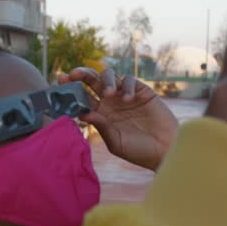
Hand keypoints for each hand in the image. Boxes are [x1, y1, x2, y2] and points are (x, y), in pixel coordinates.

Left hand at [58, 68, 178, 170]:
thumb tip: (83, 114)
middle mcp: (110, 102)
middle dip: (81, 75)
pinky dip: (126, 86)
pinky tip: (129, 100)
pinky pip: (129, 80)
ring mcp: (125, 95)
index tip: (61, 84)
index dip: (71, 90)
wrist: (165, 149)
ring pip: (109, 76)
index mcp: (100, 115)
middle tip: (74, 74)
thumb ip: (102, 127)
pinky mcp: (141, 91)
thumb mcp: (116, 142)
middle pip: (92, 81)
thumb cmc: (139, 151)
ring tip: (109, 94)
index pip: (82, 98)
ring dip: (105, 80)